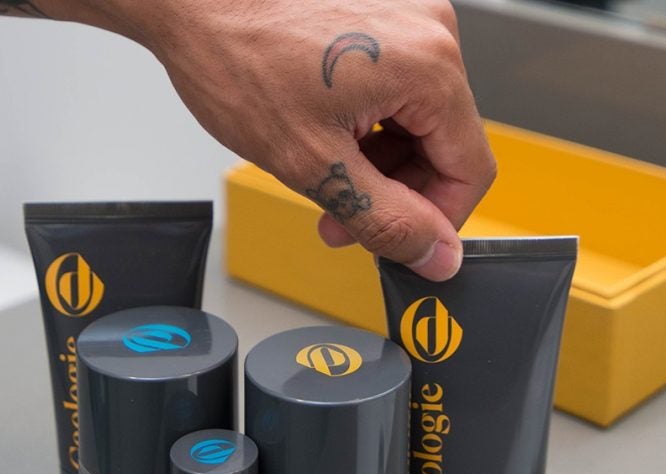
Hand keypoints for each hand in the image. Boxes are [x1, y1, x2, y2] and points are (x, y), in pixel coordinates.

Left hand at [125, 0, 496, 280]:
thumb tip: (436, 256)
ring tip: (322, 175)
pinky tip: (325, 135)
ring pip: (419, 121)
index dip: (436, 222)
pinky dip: (369, 125)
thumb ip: (387, 221)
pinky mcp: (382, 15)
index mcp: (428, 66)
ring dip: (379, 164)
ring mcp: (407, 17)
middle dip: (397, 194)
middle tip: (341, 220)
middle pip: (445, 145)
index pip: (471, 170)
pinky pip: (398, 89)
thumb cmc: (237, 61)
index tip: (399, 244)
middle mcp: (430, 32)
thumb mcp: (315, 164)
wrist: (194, 2)